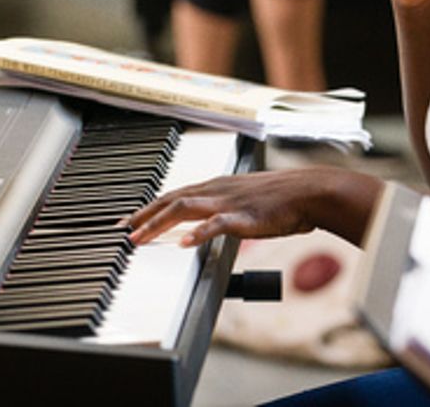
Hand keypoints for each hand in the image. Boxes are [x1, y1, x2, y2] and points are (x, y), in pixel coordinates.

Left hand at [125, 168, 381, 248]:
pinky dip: (198, 233)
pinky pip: (216, 224)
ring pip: (184, 208)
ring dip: (158, 223)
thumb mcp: (246, 201)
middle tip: (120, 230)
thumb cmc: (283, 199)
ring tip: (138, 237)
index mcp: (216, 186)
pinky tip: (184, 243)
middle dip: (142, 215)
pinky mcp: (244, 216)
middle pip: (170, 199)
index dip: (149, 207)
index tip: (129, 220)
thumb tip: (206, 225)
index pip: (174, 194)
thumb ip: (223, 210)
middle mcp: (217, 189)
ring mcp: (229, 201)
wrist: (310, 192)